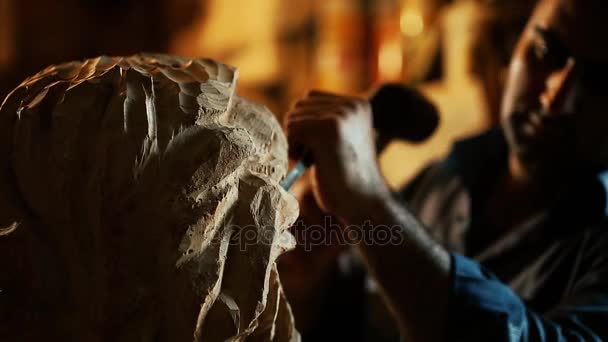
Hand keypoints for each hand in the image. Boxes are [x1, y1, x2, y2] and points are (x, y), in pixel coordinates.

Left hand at [284, 90, 390, 221]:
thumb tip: (291, 113)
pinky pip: (291, 130)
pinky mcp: (328, 127)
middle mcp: (352, 105)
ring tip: (313, 161)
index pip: (310, 98)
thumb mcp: (340, 140)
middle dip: (298, 132)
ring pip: (293, 117)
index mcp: (358, 104)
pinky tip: (308, 164)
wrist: (363, 203)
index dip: (304, 124)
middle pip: (299, 105)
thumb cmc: (346, 178)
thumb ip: (324, 121)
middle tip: (313, 157)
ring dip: (295, 142)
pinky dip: (292, 149)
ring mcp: (341, 114)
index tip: (318, 148)